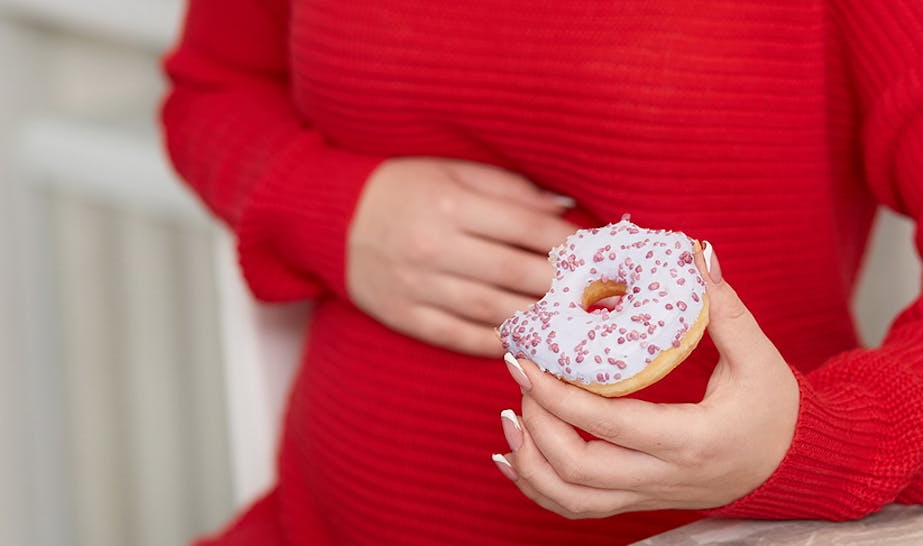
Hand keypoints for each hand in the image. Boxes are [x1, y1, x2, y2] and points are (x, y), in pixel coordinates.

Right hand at [347, 157, 576, 356]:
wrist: (329, 218)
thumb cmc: (404, 188)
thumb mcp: (454, 173)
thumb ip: (510, 190)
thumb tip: (563, 210)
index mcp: (451, 205)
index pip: (524, 227)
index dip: (565, 243)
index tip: (593, 254)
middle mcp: (433, 247)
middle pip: (512, 273)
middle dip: (558, 286)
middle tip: (592, 295)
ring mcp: (417, 286)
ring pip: (490, 310)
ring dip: (535, 319)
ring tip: (568, 322)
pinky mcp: (404, 315)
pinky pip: (458, 336)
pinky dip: (494, 342)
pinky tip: (524, 343)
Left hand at [493, 244, 799, 517]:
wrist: (793, 466)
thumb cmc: (776, 411)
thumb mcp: (759, 359)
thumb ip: (725, 310)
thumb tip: (698, 255)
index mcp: (689, 441)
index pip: (606, 424)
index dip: (556, 395)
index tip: (525, 361)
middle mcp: (663, 477)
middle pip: (577, 469)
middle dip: (536, 424)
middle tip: (522, 377)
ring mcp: (649, 495)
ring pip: (571, 500)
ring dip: (530, 463)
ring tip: (511, 416)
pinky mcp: (641, 500)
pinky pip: (579, 508)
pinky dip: (539, 488)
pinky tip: (516, 457)